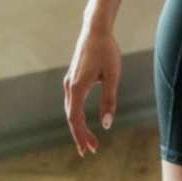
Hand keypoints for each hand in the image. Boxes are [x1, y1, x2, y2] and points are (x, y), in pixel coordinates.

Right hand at [63, 26, 121, 156]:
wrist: (95, 30)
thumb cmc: (106, 51)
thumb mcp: (112, 77)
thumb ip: (109, 101)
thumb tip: (107, 125)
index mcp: (77, 87)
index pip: (75, 119)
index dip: (81, 136)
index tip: (89, 150)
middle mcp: (69, 86)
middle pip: (71, 117)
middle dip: (80, 135)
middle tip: (91, 150)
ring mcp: (69, 82)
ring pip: (70, 110)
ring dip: (79, 126)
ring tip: (91, 140)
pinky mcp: (72, 78)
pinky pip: (71, 102)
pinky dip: (77, 115)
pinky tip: (84, 121)